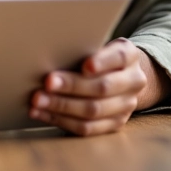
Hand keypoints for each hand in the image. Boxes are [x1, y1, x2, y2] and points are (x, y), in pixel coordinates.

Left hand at [29, 38, 157, 135]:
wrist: (122, 74)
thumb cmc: (98, 53)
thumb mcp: (98, 43)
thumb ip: (82, 46)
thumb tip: (48, 49)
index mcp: (129, 56)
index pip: (119, 57)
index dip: (102, 62)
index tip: (85, 66)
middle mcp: (133, 81)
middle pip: (102, 87)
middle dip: (71, 86)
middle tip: (47, 83)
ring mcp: (126, 106)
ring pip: (93, 110)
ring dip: (61, 106)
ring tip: (38, 101)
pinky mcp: (114, 124)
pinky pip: (87, 128)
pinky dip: (61, 120)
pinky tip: (41, 113)